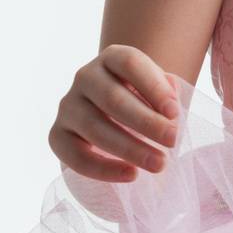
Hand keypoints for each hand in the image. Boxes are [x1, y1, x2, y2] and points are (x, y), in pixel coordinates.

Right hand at [48, 44, 178, 182]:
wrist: (114, 115)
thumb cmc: (143, 99)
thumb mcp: (156, 89)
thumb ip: (166, 93)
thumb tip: (170, 104)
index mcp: (112, 57)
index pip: (130, 63)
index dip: (154, 87)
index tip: (175, 113)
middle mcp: (85, 77)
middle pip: (113, 98)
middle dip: (146, 122)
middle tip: (172, 140)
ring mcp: (68, 105)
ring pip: (95, 127)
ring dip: (130, 148)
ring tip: (159, 164)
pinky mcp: (57, 135)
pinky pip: (76, 155)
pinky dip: (104, 168)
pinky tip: (132, 174)